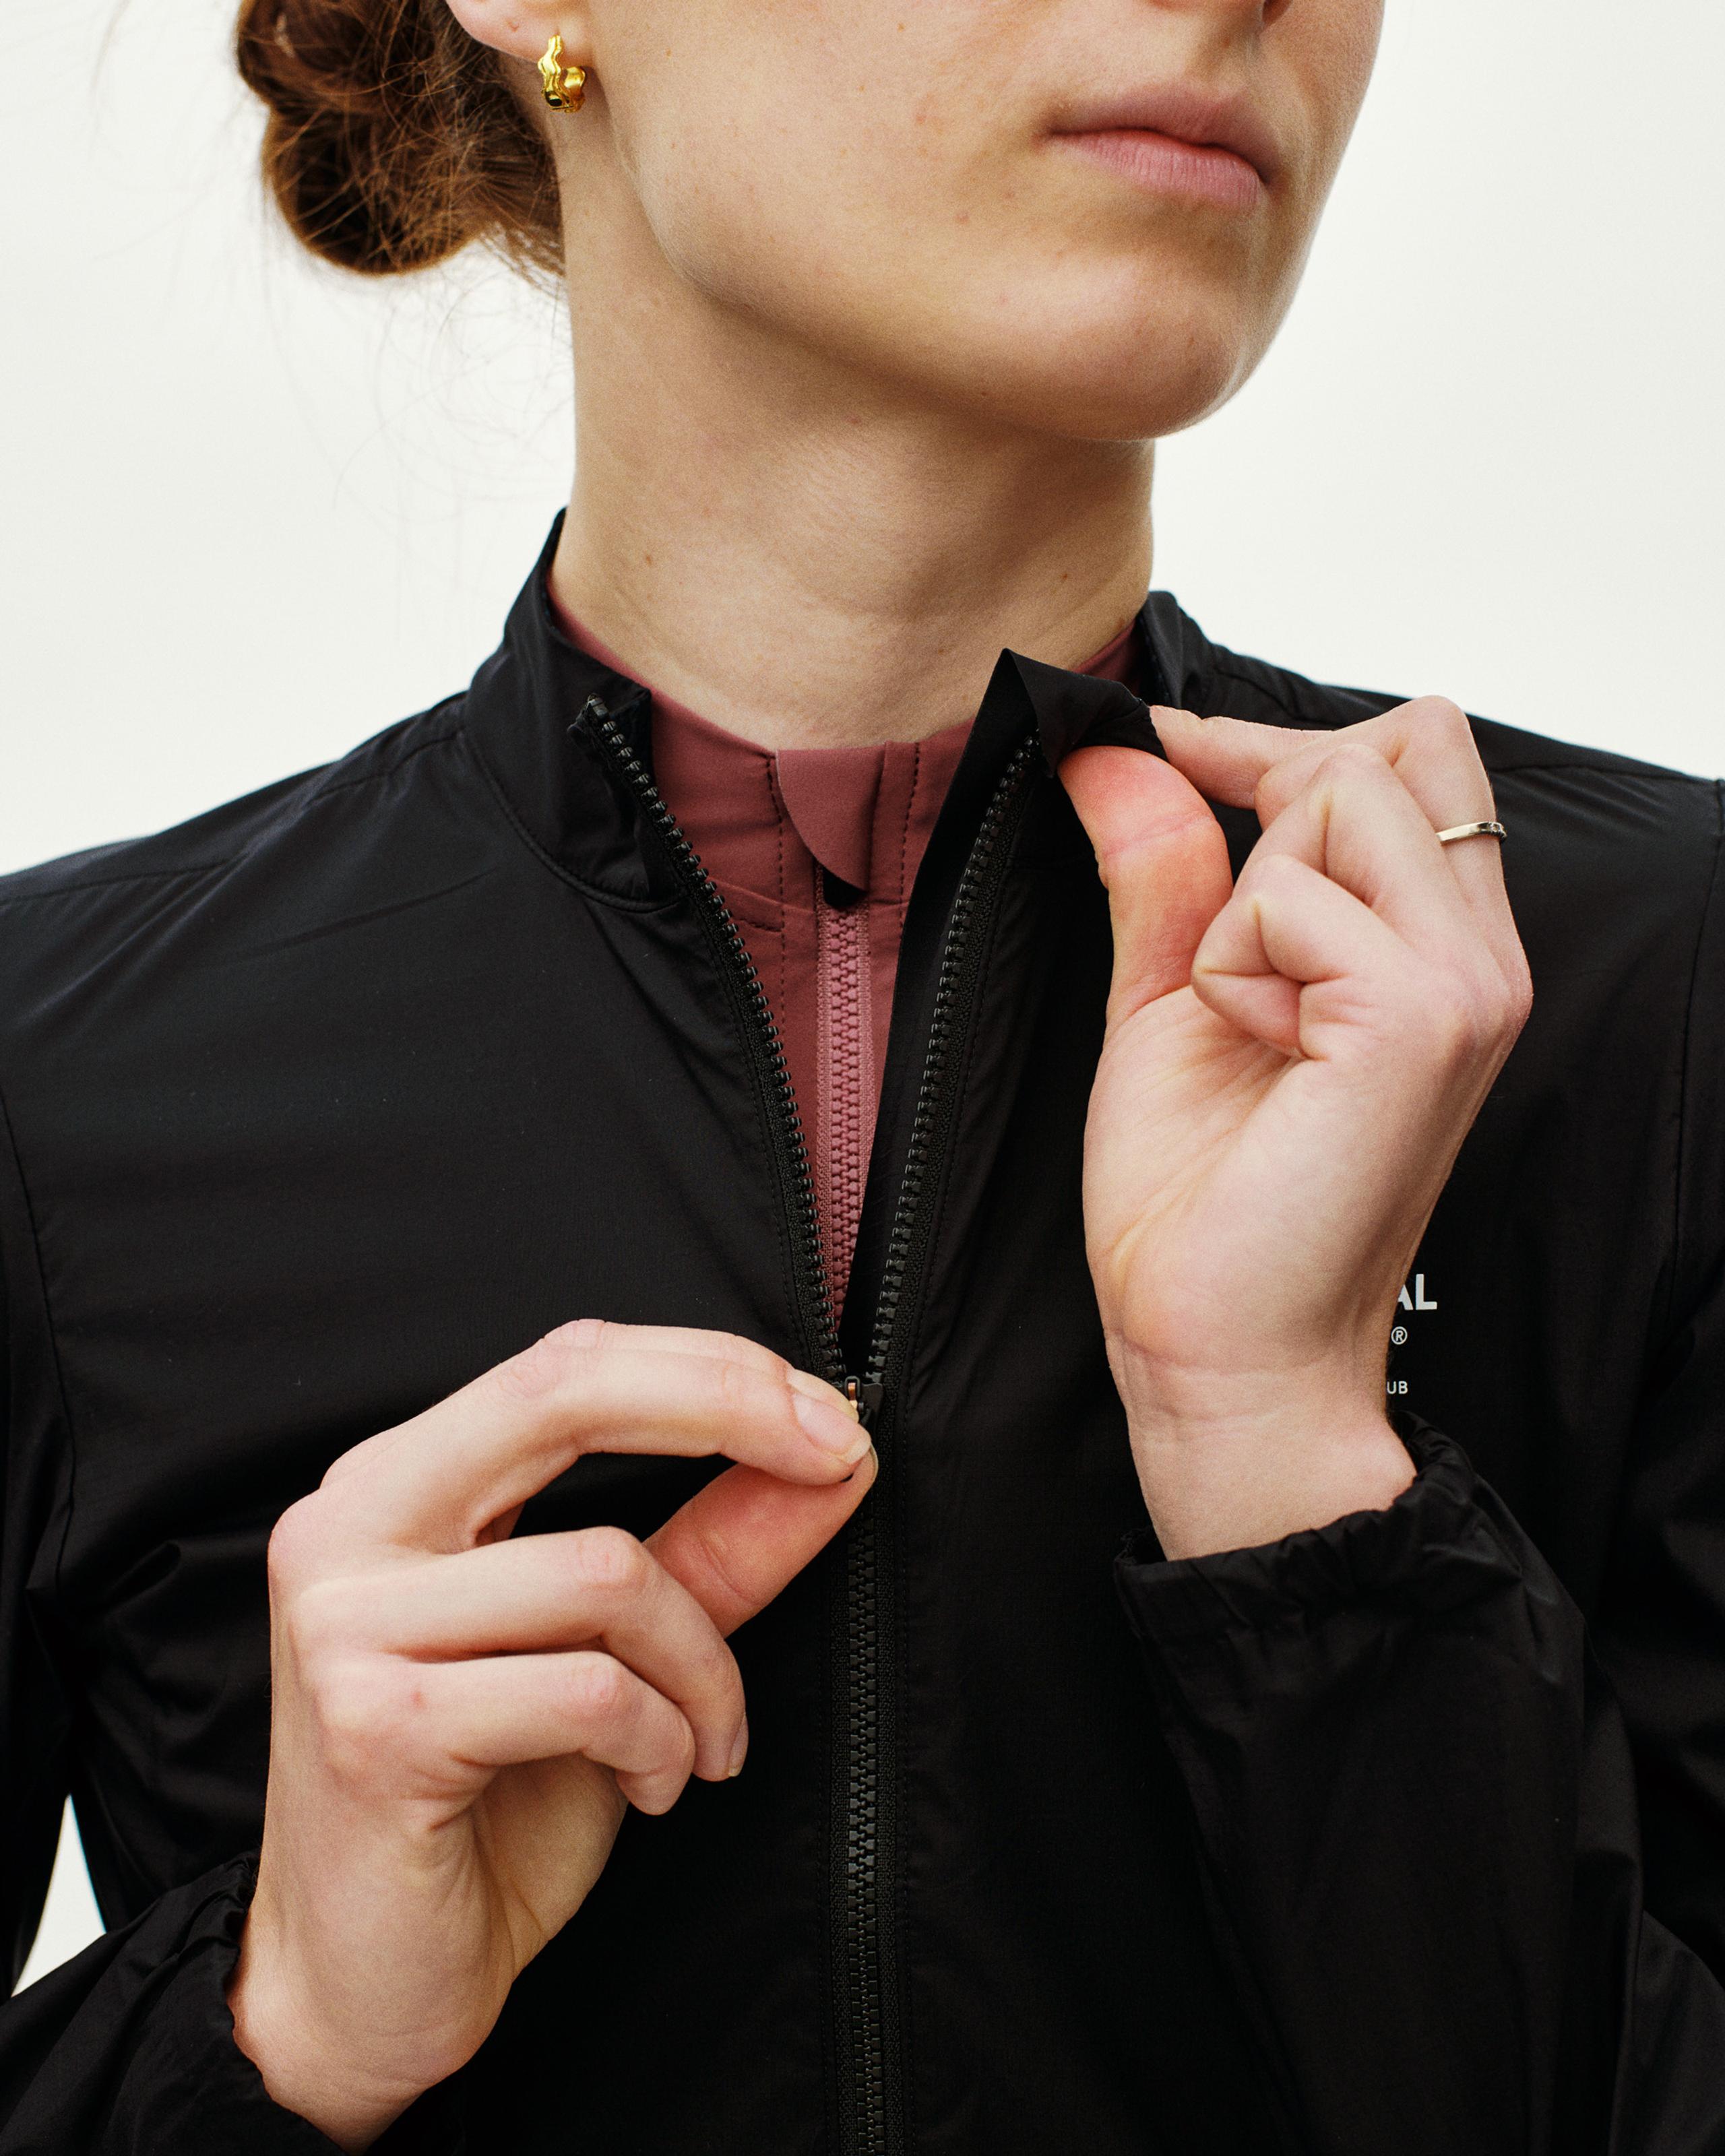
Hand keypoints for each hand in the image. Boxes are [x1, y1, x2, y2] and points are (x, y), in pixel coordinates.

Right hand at [227, 1320, 872, 2150]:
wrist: (365, 1988)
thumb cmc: (484, 1810)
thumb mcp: (622, 1654)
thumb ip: (711, 1548)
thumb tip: (831, 1456)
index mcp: (396, 1485)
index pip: (567, 1364)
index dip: (714, 1370)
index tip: (834, 1416)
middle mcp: (351, 1525)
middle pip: (565, 1395)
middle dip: (730, 1408)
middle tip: (838, 1462)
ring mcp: (350, 1622)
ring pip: (607, 1571)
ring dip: (702, 1666)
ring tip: (702, 1739)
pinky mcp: (375, 1724)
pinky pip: (588, 1691)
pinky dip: (659, 1739)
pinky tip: (647, 1785)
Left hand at [1060, 699, 1530, 1560]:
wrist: (1210, 1344)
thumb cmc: (1200, 1202)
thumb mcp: (1170, 1001)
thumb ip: (1163, 873)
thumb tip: (1112, 755)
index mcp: (1440, 948)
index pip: (1411, 753)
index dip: (1282, 735)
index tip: (1175, 747)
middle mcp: (1478, 954)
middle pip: (1389, 748)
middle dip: (1269, 800)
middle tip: (1213, 931)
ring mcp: (1463, 983)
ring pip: (1340, 796)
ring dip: (1245, 896)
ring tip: (1244, 1018)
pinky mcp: (1419, 1017)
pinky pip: (1291, 895)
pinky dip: (1232, 960)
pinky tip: (1254, 1049)